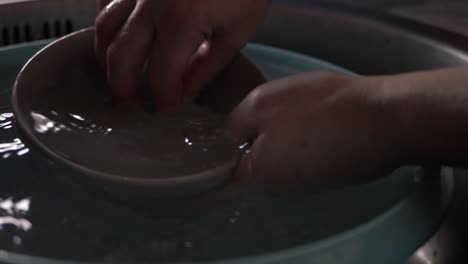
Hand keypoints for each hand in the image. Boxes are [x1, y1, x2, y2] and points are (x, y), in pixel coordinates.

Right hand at [95, 0, 269, 109]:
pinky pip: (108, 0)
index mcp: (182, 20)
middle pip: (122, 57)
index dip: (162, 98)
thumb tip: (185, 91)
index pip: (161, 75)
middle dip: (123, 87)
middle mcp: (152, 3)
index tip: (166, 107)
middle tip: (130, 102)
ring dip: (107, 58)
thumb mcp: (237, 30)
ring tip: (116, 75)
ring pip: (105, 27)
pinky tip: (115, 35)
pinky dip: (107, 21)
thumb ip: (208, 65)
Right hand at [227, 71, 403, 194]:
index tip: (256, 178)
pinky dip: (316, 131)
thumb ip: (244, 169)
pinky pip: (312, 117)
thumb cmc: (326, 147)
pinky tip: (333, 142)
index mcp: (253, 103)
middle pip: (258, 127)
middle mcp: (274, 88)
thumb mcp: (272, 171)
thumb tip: (236, 168)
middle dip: (265, 151)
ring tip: (314, 158)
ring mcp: (306, 86)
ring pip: (286, 122)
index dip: (237, 160)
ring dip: (292, 141)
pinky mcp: (335, 90)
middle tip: (286, 172)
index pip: (227, 136)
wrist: (390, 118)